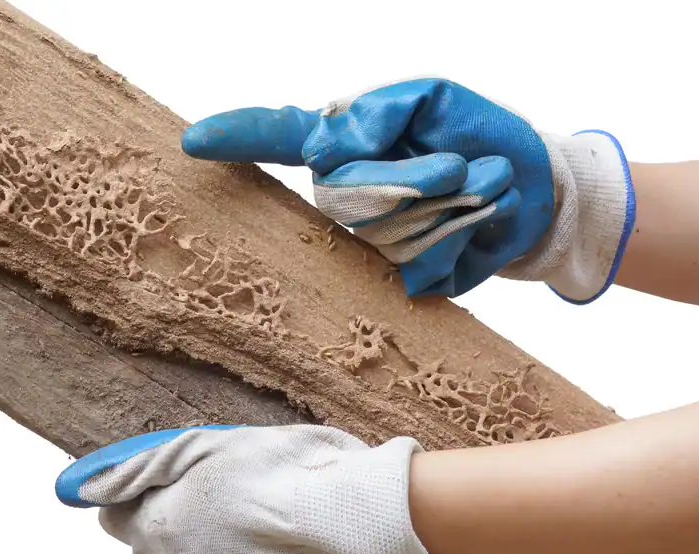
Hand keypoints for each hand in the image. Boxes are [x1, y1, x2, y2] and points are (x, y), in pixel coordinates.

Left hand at [55, 424, 473, 553]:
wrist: (343, 517)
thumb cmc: (278, 469)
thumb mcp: (201, 446)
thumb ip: (137, 470)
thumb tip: (87, 489)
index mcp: (157, 527)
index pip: (116, 520)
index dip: (142, 498)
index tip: (171, 484)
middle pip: (152, 549)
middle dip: (173, 524)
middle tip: (219, 497)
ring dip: (204, 551)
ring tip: (250, 523)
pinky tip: (265, 550)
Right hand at [181, 78, 634, 301]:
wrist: (536, 189)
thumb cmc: (479, 133)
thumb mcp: (436, 99)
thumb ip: (379, 111)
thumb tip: (321, 150)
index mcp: (342, 142)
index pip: (276, 138)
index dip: (237, 138)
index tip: (193, 142)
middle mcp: (342, 194)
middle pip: (348, 196)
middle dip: (414, 182)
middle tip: (463, 168)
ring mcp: (367, 241)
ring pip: (388, 234)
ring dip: (455, 208)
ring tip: (487, 186)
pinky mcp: (400, 278)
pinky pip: (420, 267)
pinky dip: (465, 241)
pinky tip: (482, 224)